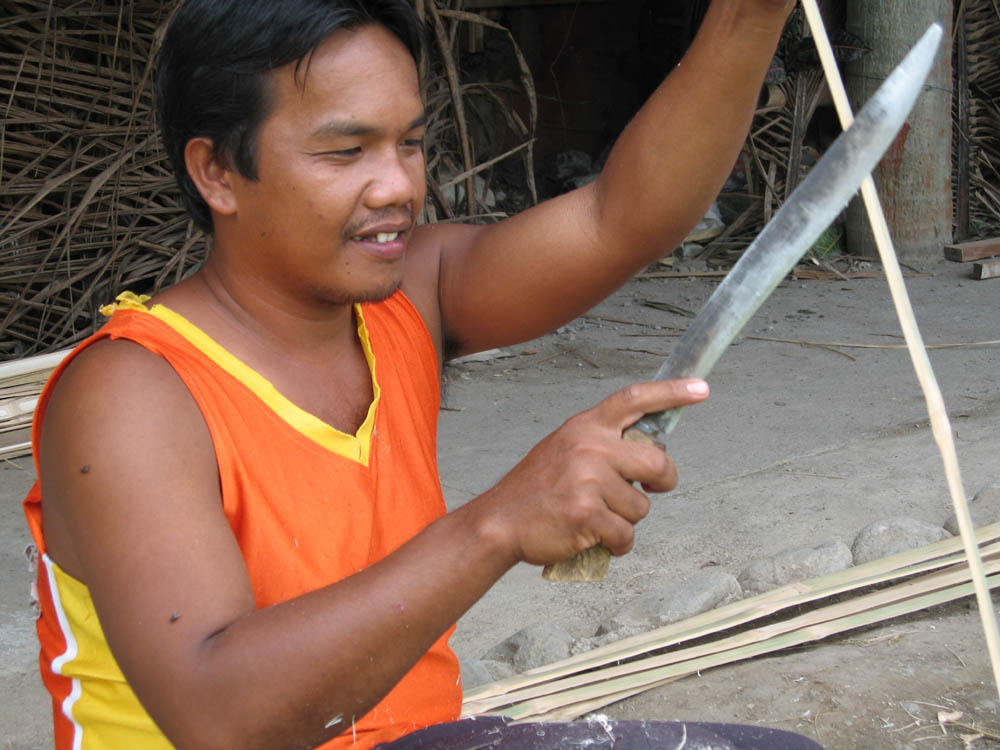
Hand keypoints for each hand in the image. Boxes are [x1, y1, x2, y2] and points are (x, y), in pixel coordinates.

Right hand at [475, 379, 708, 567]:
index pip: (634, 399)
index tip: (700, 389)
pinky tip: (592, 537)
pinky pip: (626, 535)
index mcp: (585, 427)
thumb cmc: (535, 490)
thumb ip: (602, 445)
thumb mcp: (564, 449)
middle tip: (653, 490)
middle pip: (657, 461)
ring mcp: (589, 480)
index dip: (671, 392)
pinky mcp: (588, 514)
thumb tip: (647, 452)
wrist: (499, 521)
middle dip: (664, 481)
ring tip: (594, 517)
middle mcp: (590, 447)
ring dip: (625, 520)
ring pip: (641, 507)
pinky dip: (615, 544)